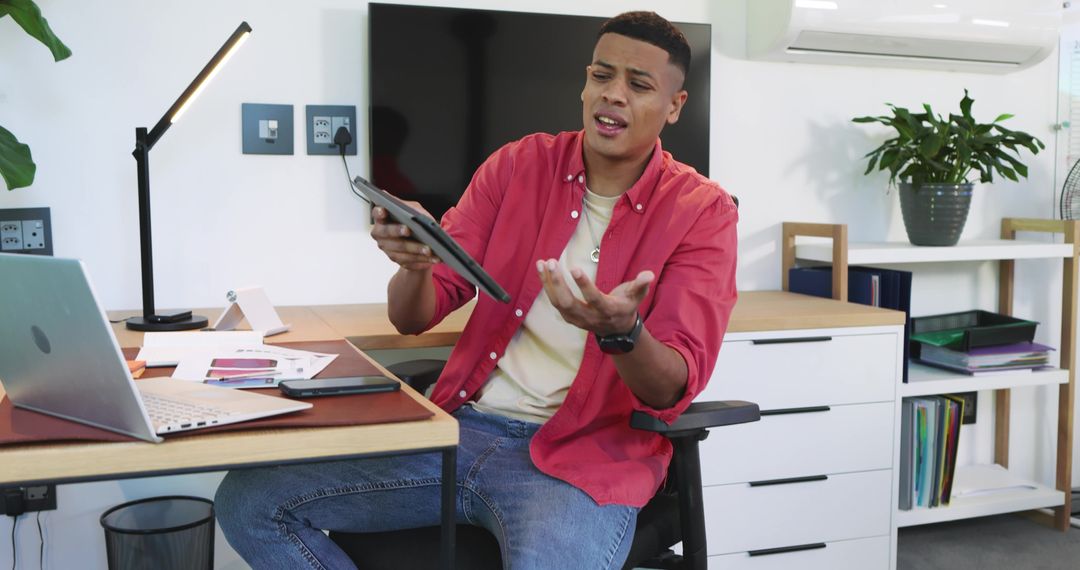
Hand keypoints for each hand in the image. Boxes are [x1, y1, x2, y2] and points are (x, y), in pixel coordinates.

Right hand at [370, 204, 440, 270]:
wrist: (419, 239)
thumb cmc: (414, 221)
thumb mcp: (414, 210)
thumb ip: (410, 208)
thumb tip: (409, 210)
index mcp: (382, 219)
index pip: (377, 213)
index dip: (379, 212)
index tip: (384, 210)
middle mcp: (381, 235)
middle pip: (387, 232)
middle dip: (397, 231)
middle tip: (408, 230)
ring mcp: (388, 249)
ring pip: (401, 249)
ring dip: (416, 249)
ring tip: (429, 249)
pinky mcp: (399, 260)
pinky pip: (411, 261)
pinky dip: (424, 258)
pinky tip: (434, 257)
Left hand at [536, 258, 652, 335]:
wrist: (616, 330)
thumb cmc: (626, 306)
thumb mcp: (637, 296)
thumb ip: (641, 285)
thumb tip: (649, 274)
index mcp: (608, 311)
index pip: (595, 299)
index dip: (584, 286)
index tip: (575, 268)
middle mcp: (590, 318)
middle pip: (570, 303)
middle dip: (559, 283)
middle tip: (552, 263)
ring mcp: (577, 319)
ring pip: (558, 303)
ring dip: (548, 283)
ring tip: (542, 263)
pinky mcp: (568, 316)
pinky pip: (554, 301)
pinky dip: (546, 286)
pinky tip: (542, 270)